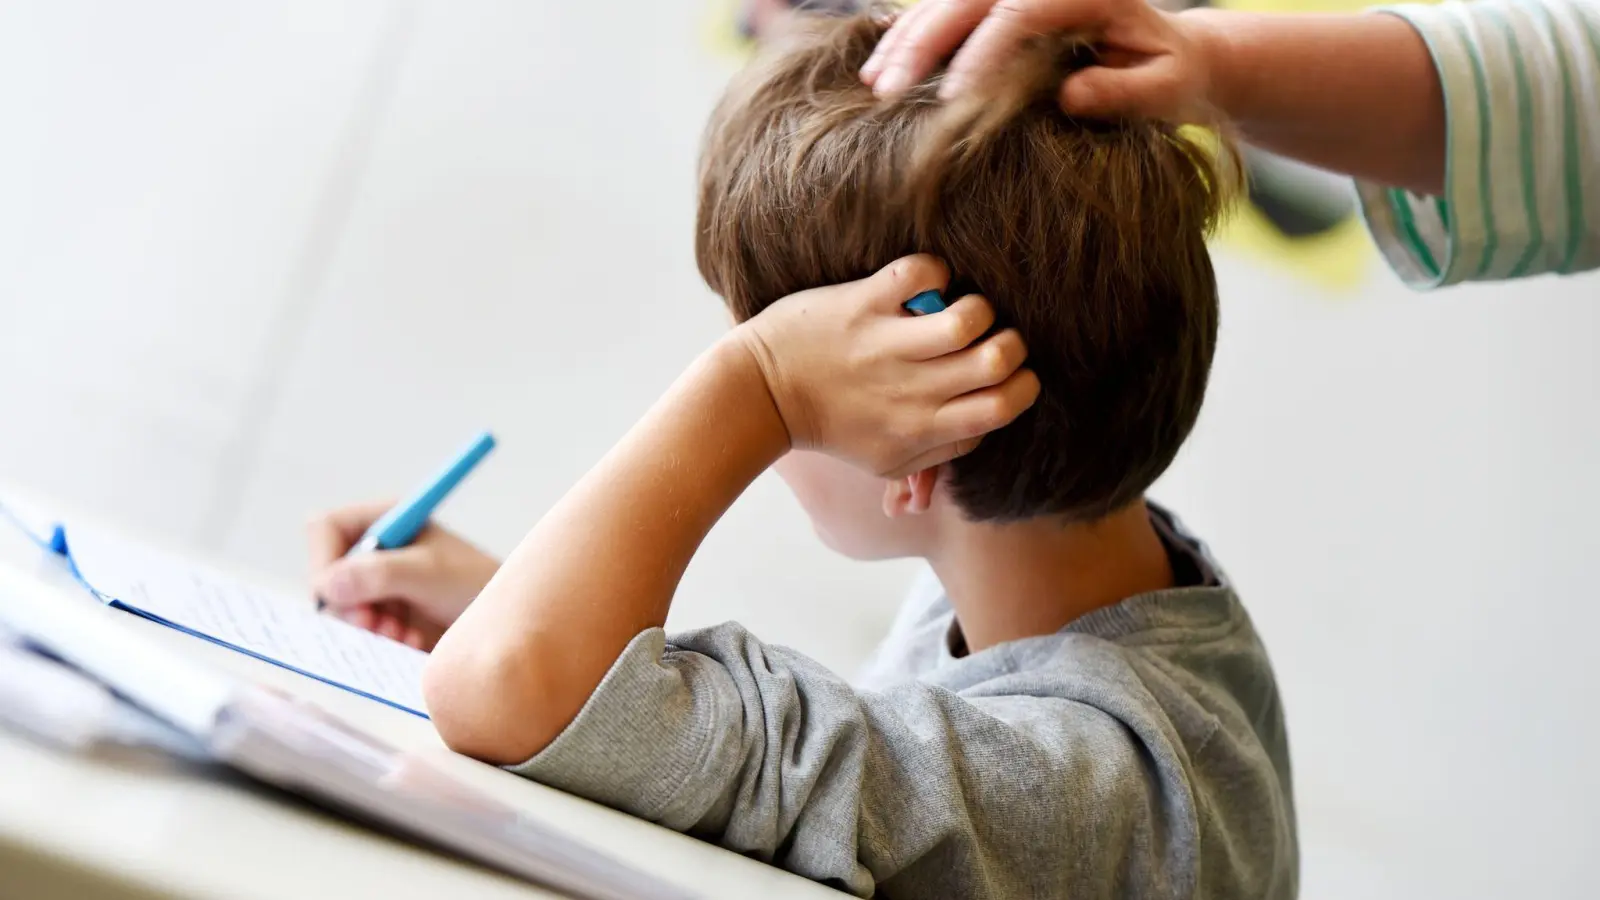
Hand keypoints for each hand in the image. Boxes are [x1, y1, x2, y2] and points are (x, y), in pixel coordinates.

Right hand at [306, 502, 499, 650]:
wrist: (507, 623)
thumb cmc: (477, 585)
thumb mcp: (430, 574)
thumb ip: (380, 574)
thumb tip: (327, 584)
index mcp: (385, 520)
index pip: (325, 528)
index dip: (323, 561)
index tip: (337, 594)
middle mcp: (375, 550)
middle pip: (325, 574)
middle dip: (346, 604)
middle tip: (372, 624)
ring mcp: (377, 584)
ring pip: (338, 608)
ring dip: (363, 628)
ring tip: (400, 635)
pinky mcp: (384, 615)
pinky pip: (357, 631)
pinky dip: (376, 641)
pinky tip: (408, 642)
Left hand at [735, 254, 1039, 478]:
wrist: (761, 394)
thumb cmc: (830, 425)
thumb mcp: (883, 461)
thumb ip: (935, 458)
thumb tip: (978, 438)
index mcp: (923, 429)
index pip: (1002, 408)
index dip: (1021, 384)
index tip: (1009, 372)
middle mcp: (911, 390)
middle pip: (997, 362)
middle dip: (1010, 343)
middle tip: (991, 337)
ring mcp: (886, 345)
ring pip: (968, 319)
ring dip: (977, 307)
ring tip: (959, 308)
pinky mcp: (863, 305)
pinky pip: (920, 274)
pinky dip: (934, 271)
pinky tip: (922, 284)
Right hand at [861, 0, 1215, 123]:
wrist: (1170, 55)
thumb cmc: (1170, 78)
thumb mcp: (1166, 90)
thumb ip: (1125, 93)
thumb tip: (1069, 96)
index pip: (1022, 10)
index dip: (982, 54)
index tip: (953, 101)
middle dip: (924, 44)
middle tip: (888, 93)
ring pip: (947, 3)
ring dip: (906, 41)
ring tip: (874, 85)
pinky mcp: (999, 6)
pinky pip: (944, 14)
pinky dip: (910, 39)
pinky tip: (878, 69)